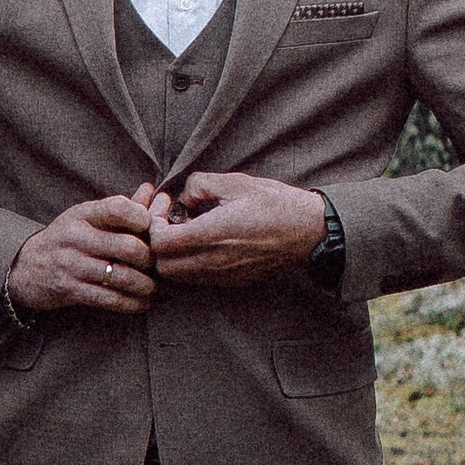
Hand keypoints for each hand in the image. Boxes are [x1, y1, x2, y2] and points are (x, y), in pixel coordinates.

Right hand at [6, 186, 165, 315]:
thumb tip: (154, 191)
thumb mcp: (87, 217)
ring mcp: (72, 264)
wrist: (25, 267)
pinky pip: (109, 299)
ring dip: (146, 286)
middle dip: (151, 259)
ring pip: (123, 276)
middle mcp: (76, 236)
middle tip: (159, 266)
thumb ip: (122, 207)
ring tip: (154, 288)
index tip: (152, 230)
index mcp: (83, 214)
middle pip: (129, 247)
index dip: (144, 219)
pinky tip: (142, 303)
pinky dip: (132, 304)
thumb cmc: (66, 239)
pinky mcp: (70, 289)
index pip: (119, 208)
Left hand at [149, 169, 328, 288]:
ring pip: (179, 277)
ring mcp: (224, 276)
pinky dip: (190, 263)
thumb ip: (201, 184)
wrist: (311, 233)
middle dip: (158, 244)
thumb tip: (183, 197)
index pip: (160, 243)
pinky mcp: (233, 282)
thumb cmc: (277, 204)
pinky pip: (198, 279)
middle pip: (163, 267)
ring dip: (173, 256)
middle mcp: (215, 261)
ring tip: (188, 231)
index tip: (165, 206)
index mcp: (213, 235)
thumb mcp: (237, 182)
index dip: (153, 225)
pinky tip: (205, 242)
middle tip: (170, 221)